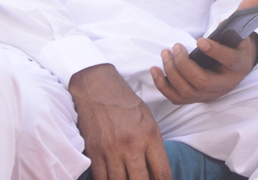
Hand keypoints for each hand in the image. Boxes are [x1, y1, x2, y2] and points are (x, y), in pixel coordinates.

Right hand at [69, 64, 171, 179]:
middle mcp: (132, 144)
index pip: (162, 173)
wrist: (97, 87)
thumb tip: (158, 175)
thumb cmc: (126, 103)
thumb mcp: (149, 120)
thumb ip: (154, 147)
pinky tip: (112, 179)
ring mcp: (111, 149)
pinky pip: (101, 179)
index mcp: (150, 135)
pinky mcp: (94, 151)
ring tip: (127, 179)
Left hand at [150, 0, 257, 104]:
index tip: (200, 40)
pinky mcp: (197, 98)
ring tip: (165, 53)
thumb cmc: (235, 45)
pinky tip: (155, 69)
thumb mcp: (241, 29)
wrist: (235, 66)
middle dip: (184, 64)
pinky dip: (163, 85)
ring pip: (187, 90)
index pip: (228, 61)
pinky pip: (177, 98)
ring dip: (172, 71)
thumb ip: (244, 12)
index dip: (215, 51)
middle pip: (201, 81)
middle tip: (175, 46)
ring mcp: (210, 94)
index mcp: (239, 65)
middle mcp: (225, 84)